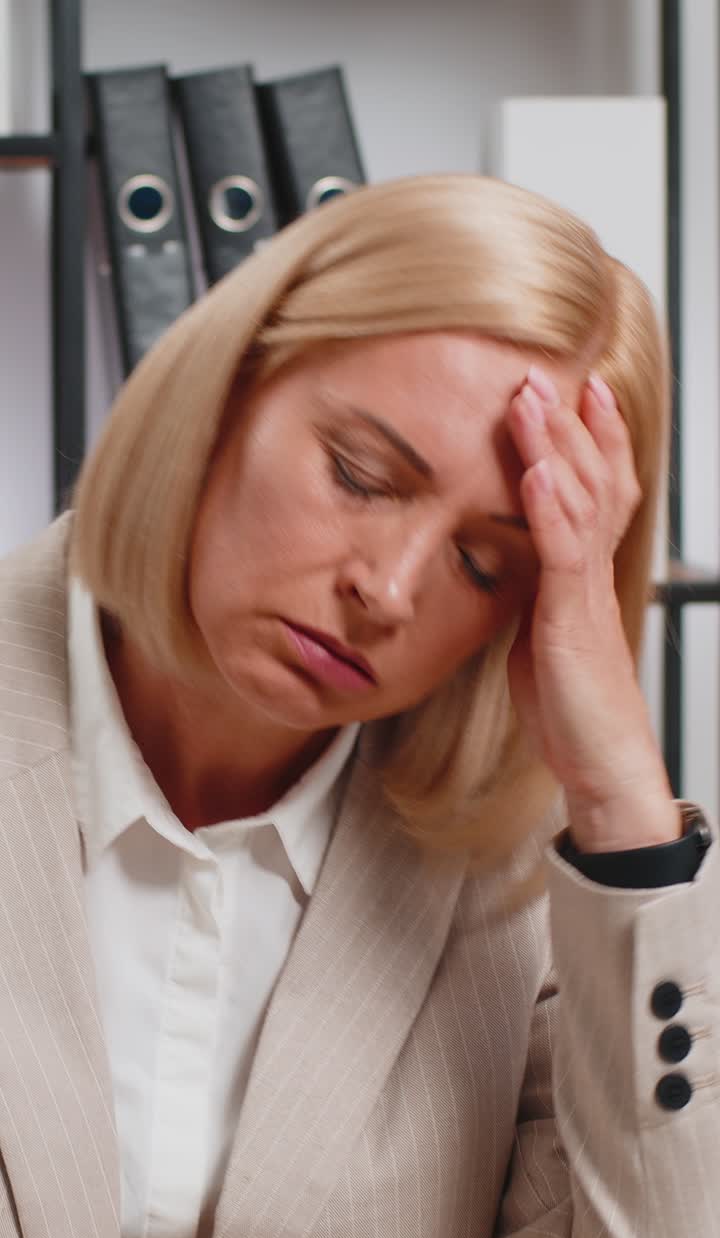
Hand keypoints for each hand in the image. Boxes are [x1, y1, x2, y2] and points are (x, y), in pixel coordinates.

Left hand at [506, 364, 679, 852]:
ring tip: (535, 400)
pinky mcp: (572, 621)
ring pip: (578, 504)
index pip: (595, 492)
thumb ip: (532, 597)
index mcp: (583, 577)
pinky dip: (549, 509)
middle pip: (592, 482)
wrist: (601, 764)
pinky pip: (563, 554)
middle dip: (570, 426)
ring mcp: (585, 594)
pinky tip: (537, 472)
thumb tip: (508, 571)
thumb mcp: (541, 638)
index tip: (577, 392)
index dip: (591, 441)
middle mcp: (591, 575)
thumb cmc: (572, 709)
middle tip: (546, 373)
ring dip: (556, 449)